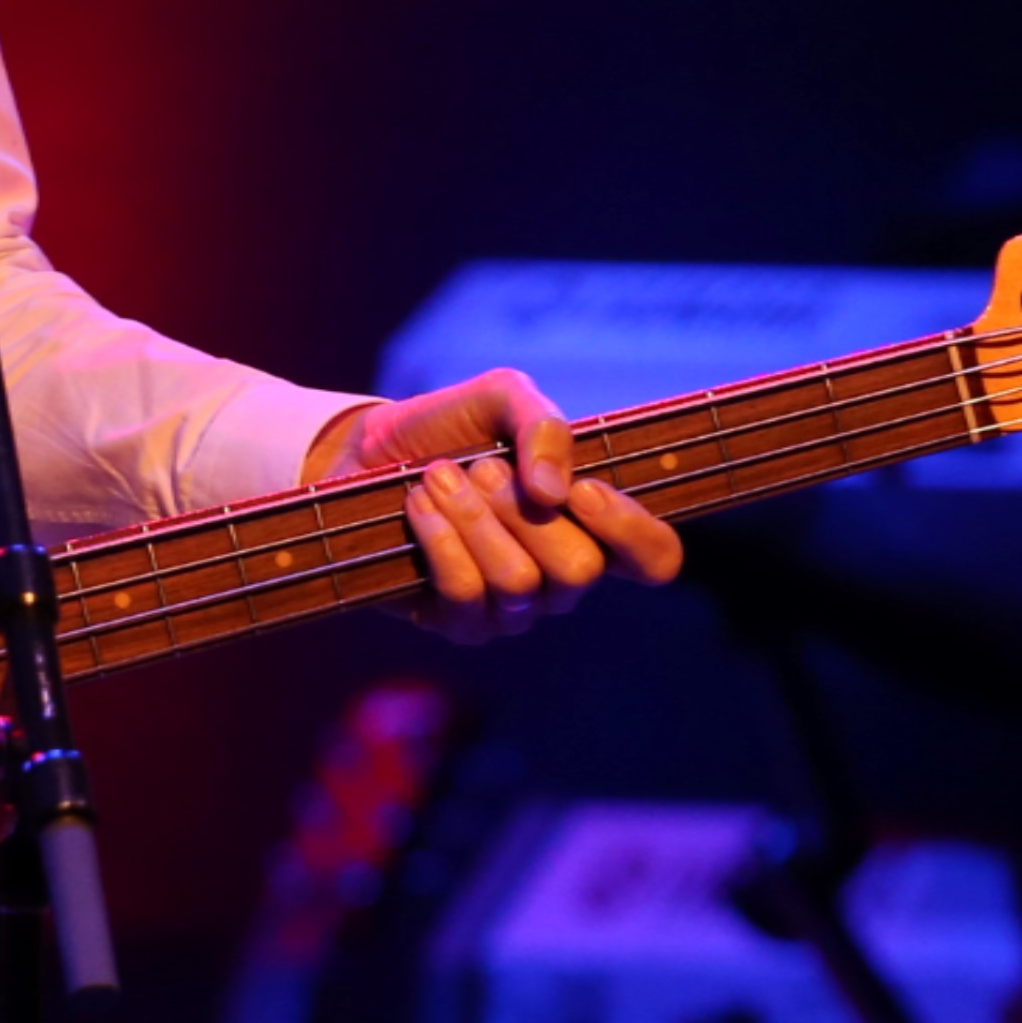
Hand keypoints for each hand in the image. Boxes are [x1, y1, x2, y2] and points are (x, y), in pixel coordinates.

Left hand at [309, 367, 681, 643]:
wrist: (366, 451)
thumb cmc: (448, 427)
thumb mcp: (501, 398)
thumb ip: (545, 426)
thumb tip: (558, 495)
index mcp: (592, 525)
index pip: (654, 558)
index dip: (629, 530)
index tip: (582, 489)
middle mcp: (562, 576)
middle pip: (579, 571)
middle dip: (522, 511)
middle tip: (482, 467)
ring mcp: (514, 608)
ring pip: (518, 583)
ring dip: (474, 518)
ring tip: (439, 478)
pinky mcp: (460, 625)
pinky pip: (466, 596)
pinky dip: (440, 540)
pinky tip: (418, 505)